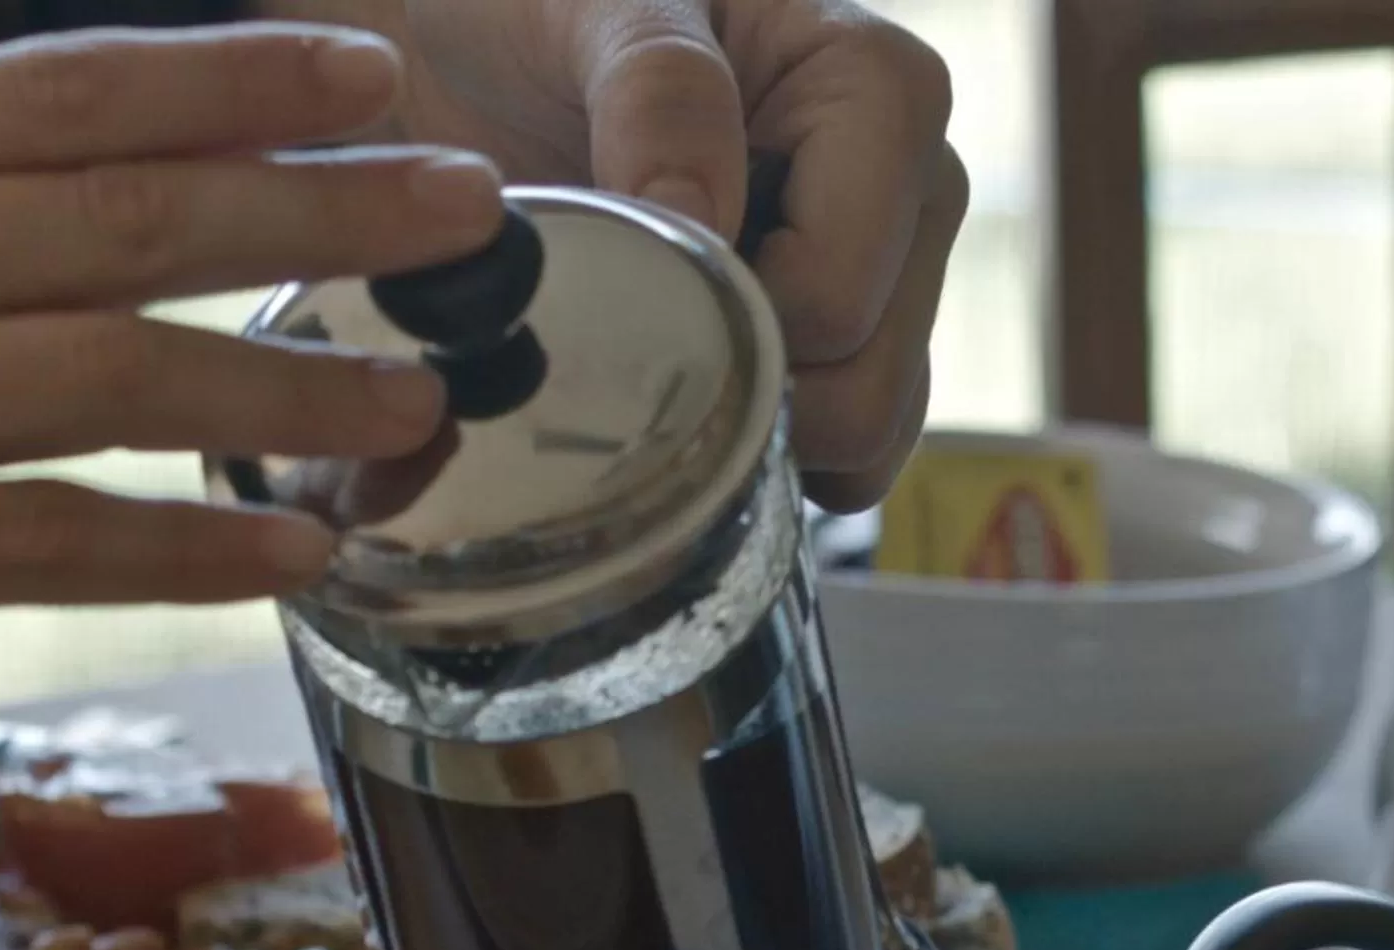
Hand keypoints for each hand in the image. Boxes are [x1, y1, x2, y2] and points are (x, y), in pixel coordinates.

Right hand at [0, 26, 507, 725]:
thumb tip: (14, 183)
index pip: (58, 92)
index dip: (233, 83)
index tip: (367, 83)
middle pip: (124, 216)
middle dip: (319, 210)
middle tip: (465, 213)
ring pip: (114, 381)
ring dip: (292, 392)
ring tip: (420, 403)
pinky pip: (48, 544)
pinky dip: (187, 550)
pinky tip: (295, 551)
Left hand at [269, 0, 966, 510]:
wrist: (478, 52)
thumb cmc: (540, 4)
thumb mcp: (591, 2)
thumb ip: (660, 90)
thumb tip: (704, 225)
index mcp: (882, 93)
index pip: (837, 297)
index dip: (728, 330)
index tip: (631, 288)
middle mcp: (915, 191)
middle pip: (869, 388)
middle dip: (741, 397)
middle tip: (628, 338)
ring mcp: (896, 278)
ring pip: (868, 438)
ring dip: (748, 439)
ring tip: (650, 364)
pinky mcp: (857, 347)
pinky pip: (844, 461)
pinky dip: (759, 460)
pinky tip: (683, 401)